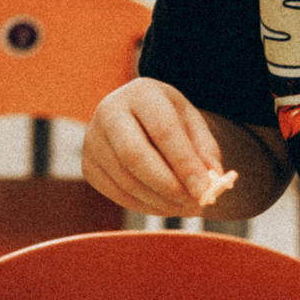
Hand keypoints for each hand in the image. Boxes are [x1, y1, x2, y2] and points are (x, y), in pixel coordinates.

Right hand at [82, 78, 229, 215]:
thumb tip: (210, 182)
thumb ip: (205, 152)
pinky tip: (165, 205)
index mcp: (141, 92)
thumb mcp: (194, 126)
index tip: (204, 190)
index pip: (162, 129)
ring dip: (160, 201)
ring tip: (186, 207)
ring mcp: (93, 139)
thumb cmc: (172, 121)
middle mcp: (109, 110)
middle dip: (167, 185)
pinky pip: (117, 194)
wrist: (140, 119)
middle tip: (194, 204)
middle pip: (133, 155)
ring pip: (126, 180)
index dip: (184, 162)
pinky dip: (145, 206)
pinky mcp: (89, 165)